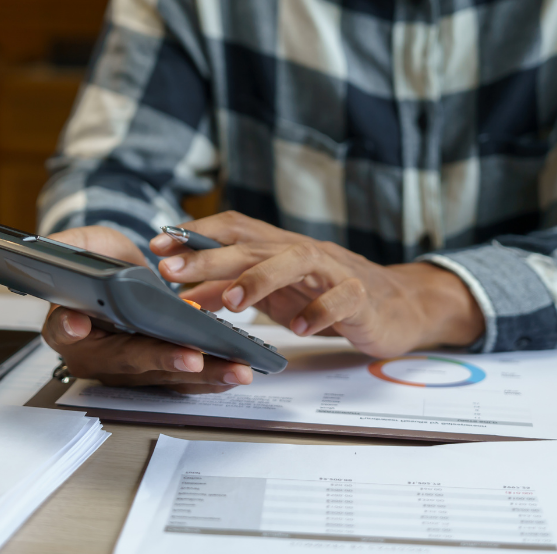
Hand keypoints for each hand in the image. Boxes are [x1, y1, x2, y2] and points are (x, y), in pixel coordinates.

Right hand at [39, 225, 253, 392]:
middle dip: (163, 358)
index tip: (77, 324)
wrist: (117, 276)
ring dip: (202, 374)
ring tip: (235, 369)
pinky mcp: (154, 371)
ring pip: (162, 375)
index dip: (69, 328)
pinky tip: (236, 370)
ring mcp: (127, 369)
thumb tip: (51, 246)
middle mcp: (95, 355)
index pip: (61, 329)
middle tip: (192, 357)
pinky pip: (181, 378)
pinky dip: (210, 376)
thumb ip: (64, 247)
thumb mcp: (77, 246)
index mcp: (66, 324)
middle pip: (126, 360)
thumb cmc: (96, 262)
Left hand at [150, 212, 484, 357]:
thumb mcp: (275, 295)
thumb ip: (233, 291)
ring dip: (261, 278)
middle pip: (255, 244)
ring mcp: (335, 271)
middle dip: (210, 256)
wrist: (399, 306)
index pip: (235, 227)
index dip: (196, 233)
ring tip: (233, 302)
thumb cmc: (328, 296)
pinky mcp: (362, 297)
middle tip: (171, 270)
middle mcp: (304, 252)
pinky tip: (299, 329)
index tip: (157, 246)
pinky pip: (342, 298)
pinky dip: (319, 312)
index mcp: (279, 249)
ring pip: (298, 260)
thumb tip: (184, 294)